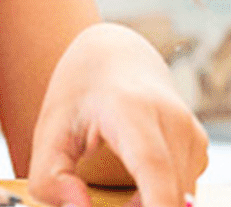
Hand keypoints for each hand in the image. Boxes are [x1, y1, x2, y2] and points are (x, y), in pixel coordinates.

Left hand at [29, 22, 208, 206]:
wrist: (114, 55)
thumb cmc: (78, 93)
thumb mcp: (48, 130)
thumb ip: (50, 175)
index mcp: (129, 110)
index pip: (153, 167)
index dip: (156, 205)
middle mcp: (170, 120)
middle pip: (168, 192)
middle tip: (94, 205)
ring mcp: (191, 134)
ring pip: (179, 197)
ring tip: (114, 197)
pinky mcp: (198, 146)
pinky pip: (183, 189)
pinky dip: (159, 200)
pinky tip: (134, 189)